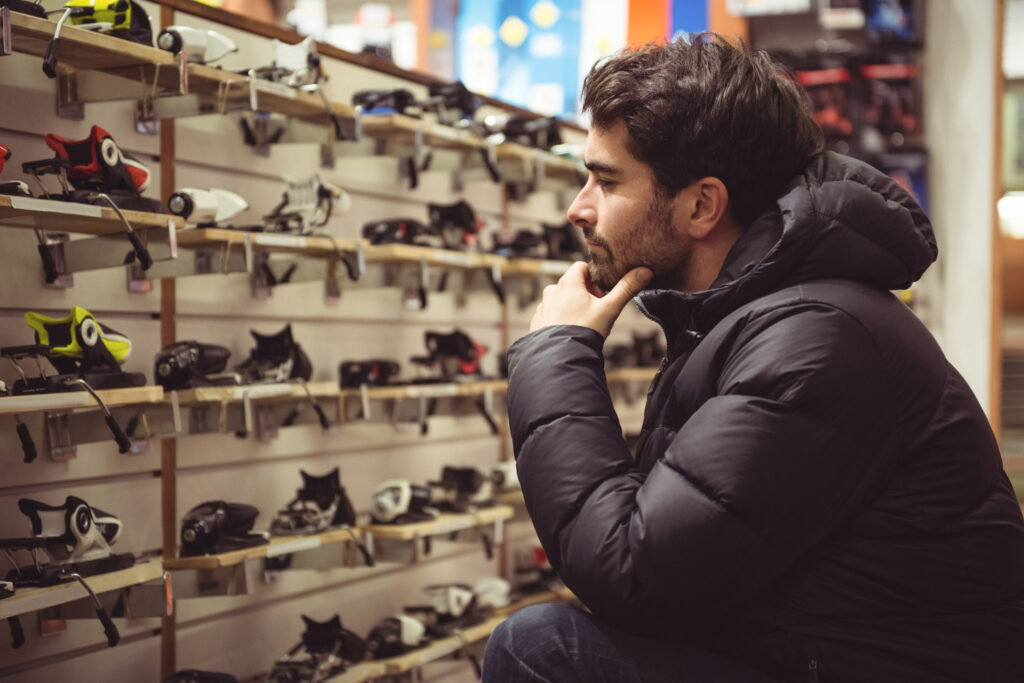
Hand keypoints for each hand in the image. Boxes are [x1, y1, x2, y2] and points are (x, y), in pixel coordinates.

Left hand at [530, 262, 652, 337]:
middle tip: (595, 310)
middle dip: (584, 293)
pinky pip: (549, 315)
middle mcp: (551, 292)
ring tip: (582, 324)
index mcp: (568, 283)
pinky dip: (559, 320)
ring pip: (559, 300)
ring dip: (570, 306)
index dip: (593, 277)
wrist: (562, 358)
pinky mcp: (537, 323)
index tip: (601, 291)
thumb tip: (645, 271)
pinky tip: (569, 333)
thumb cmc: (586, 330)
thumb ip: (626, 288)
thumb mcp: (610, 308)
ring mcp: (542, 307)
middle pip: (571, 284)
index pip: (580, 267)